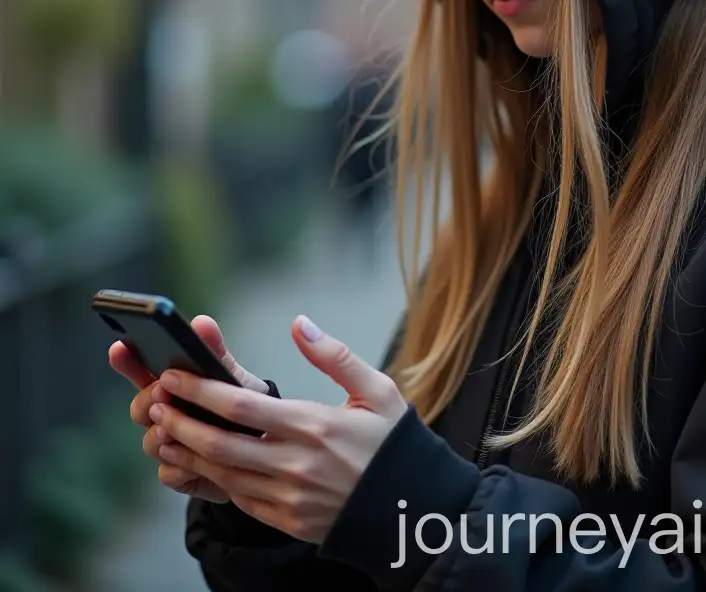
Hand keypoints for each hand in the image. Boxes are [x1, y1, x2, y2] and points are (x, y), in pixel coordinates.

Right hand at [109, 315, 269, 502]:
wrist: (264, 448)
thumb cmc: (242, 404)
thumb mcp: (230, 376)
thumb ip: (214, 352)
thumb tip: (202, 322)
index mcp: (174, 387)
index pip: (141, 371)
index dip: (128, 360)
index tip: (120, 347)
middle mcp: (165, 415)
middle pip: (139, 407)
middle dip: (147, 399)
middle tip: (161, 391)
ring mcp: (168, 445)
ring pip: (150, 442)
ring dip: (161, 435)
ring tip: (173, 429)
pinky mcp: (179, 473)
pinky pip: (169, 473)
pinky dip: (180, 467)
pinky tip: (193, 462)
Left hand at [149, 316, 406, 543]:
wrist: (412, 509)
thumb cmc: (394, 443)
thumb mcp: (378, 390)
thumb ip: (335, 356)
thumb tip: (300, 323)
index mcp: (315, 425)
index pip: (242, 407)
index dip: (201, 391)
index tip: (174, 376)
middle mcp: (296, 463)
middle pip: (220, 444)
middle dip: (181, 422)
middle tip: (155, 404)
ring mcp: (289, 497)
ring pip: (222, 475)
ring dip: (188, 453)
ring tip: (164, 433)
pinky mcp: (288, 520)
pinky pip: (240, 499)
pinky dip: (213, 481)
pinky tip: (201, 464)